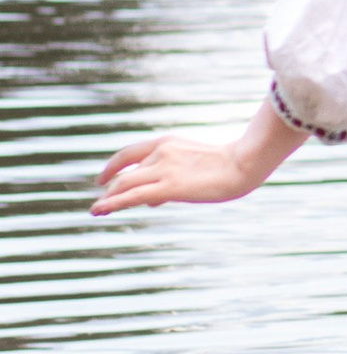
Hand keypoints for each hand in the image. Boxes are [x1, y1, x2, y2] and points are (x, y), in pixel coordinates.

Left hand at [94, 134, 262, 214]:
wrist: (242, 164)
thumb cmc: (225, 165)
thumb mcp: (192, 165)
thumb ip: (169, 177)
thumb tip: (150, 201)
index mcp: (166, 142)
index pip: (130, 153)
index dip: (112, 166)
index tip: (103, 178)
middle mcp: (160, 152)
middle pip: (124, 171)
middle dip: (109, 187)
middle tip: (100, 201)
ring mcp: (163, 168)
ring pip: (124, 184)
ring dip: (107, 198)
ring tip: (96, 210)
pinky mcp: (168, 186)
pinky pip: (133, 196)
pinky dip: (112, 203)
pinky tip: (99, 210)